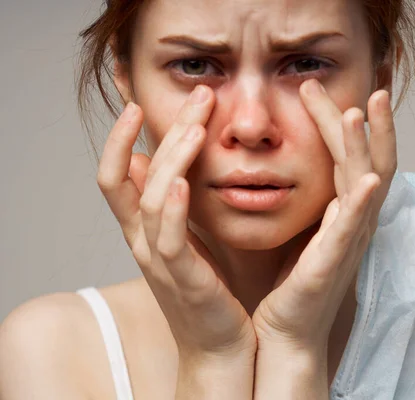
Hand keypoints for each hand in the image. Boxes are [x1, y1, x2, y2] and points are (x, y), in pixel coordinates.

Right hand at [96, 86, 256, 366]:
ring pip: (150, 201)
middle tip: (199, 96)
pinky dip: (172, 210)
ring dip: (171, 160)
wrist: (221, 345)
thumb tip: (151, 163)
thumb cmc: (211, 289)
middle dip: (163, 132)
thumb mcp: (187, 240)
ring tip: (197, 125)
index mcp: (145, 230)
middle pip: (135, 176)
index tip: (140, 104)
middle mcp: (143, 241)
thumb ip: (172, 205)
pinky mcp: (183, 281)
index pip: (115, 176)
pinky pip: (169, 241)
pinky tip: (184, 183)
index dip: (119, 139)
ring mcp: (159, 261)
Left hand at [252, 79, 396, 352]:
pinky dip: (361, 204)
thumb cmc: (289, 285)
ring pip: (366, 185)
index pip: (346, 156)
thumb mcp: (298, 231)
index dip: (336, 122)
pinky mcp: (333, 266)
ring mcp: (348, 243)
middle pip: (364, 160)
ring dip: (365, 148)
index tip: (311, 89)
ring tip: (359, 110)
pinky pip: (352, 231)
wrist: (284, 334)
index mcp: (341, 214)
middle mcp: (353, 223)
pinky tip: (363, 180)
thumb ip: (306, 200)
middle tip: (333, 85)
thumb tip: (291, 166)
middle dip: (354, 121)